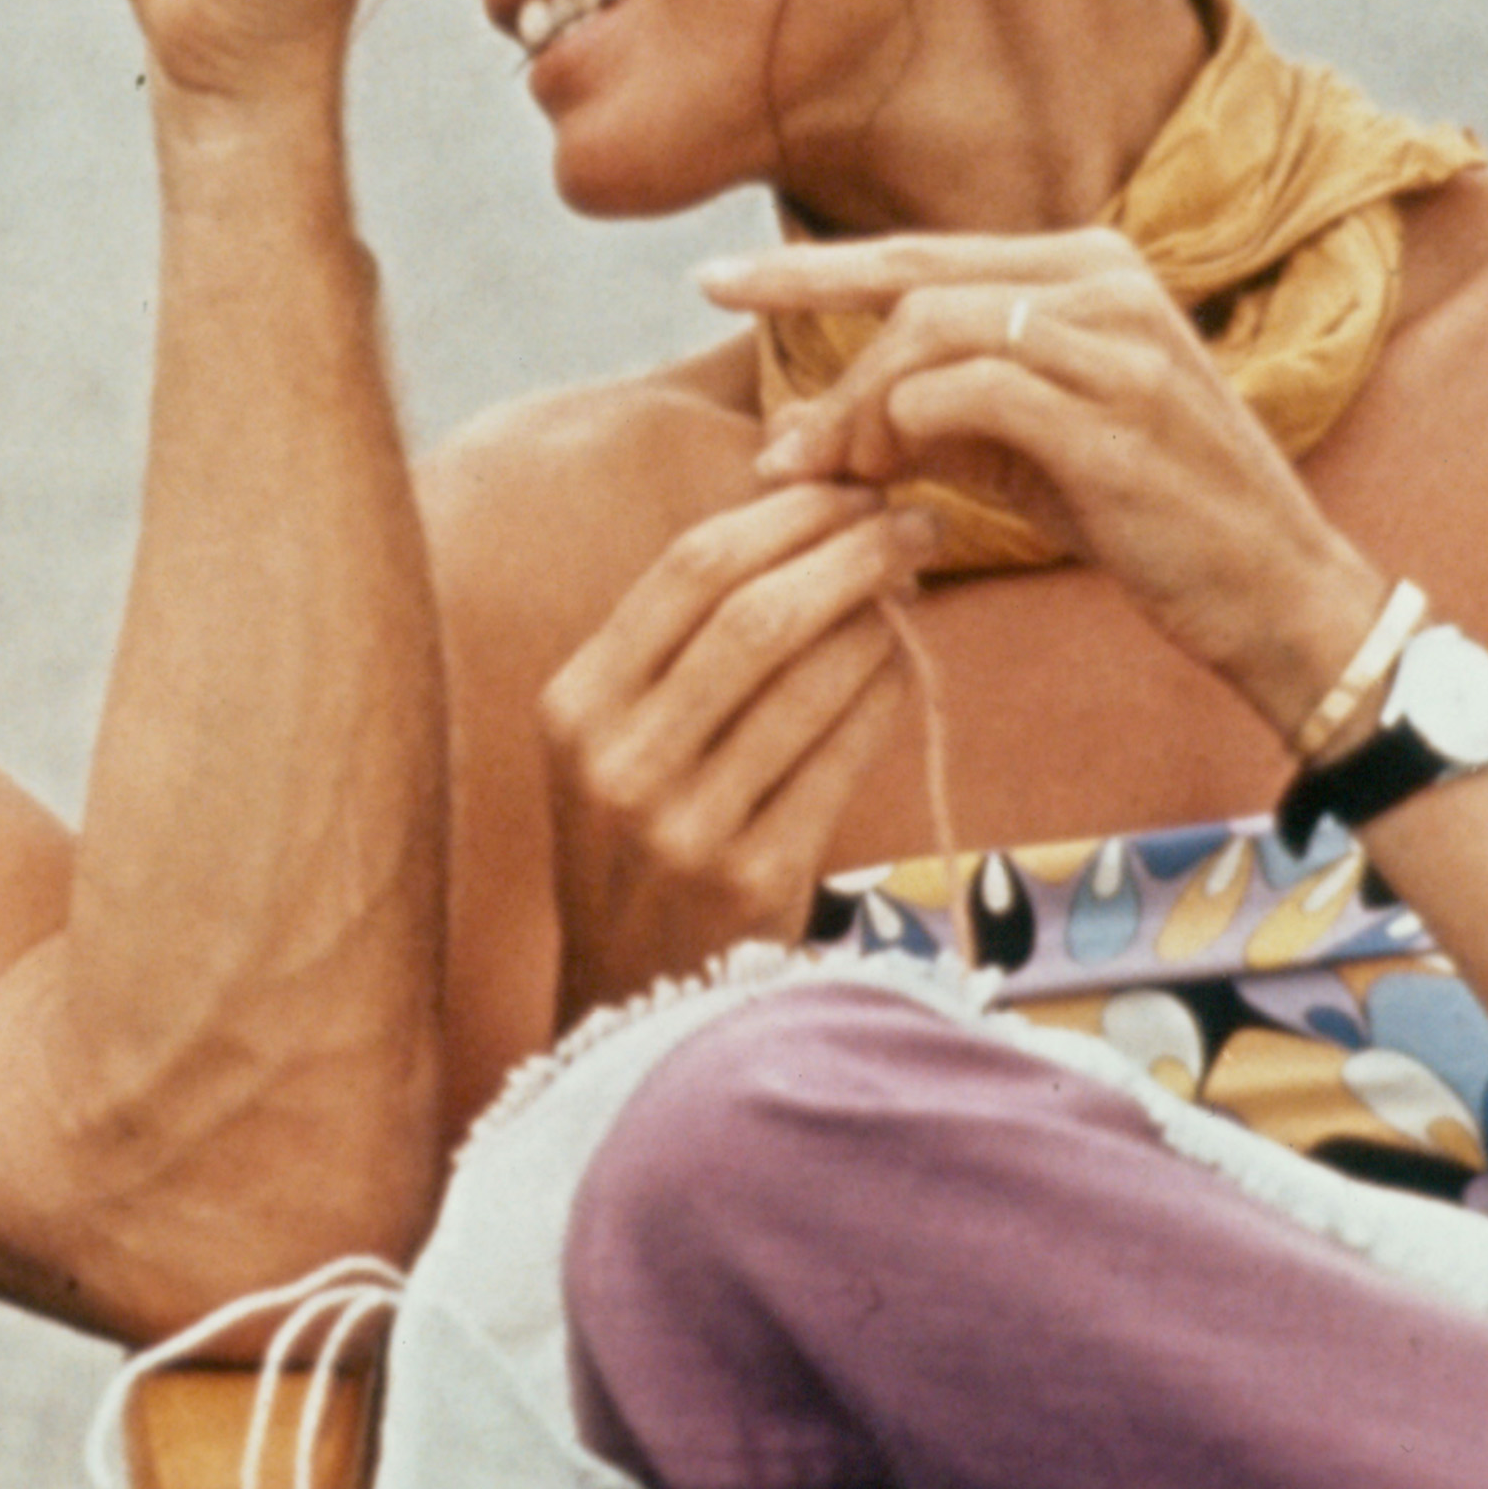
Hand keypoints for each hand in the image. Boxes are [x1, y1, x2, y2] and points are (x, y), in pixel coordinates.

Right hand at [538, 480, 939, 1003]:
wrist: (632, 1000)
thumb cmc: (640, 838)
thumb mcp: (613, 735)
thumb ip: (679, 634)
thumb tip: (797, 495)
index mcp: (574, 707)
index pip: (686, 570)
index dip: (785, 514)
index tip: (851, 487)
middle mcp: (617, 763)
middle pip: (756, 613)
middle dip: (851, 549)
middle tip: (913, 522)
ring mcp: (685, 826)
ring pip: (812, 676)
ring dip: (881, 616)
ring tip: (911, 587)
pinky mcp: (756, 879)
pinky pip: (846, 753)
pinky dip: (888, 691)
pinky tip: (905, 663)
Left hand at [703, 228, 1382, 731]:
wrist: (1273, 592)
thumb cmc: (1140, 518)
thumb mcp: (1020, 454)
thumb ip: (919, 421)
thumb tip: (792, 428)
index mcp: (1084, 269)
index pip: (917, 252)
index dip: (808, 269)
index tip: (712, 279)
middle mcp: (1108, 281)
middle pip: (913, 289)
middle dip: (830, 370)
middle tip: (788, 453)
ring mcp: (1120, 342)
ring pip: (931, 334)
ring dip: (864, 411)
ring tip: (852, 477)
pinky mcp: (1117, 415)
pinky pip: (970, 394)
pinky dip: (908, 432)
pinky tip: (892, 481)